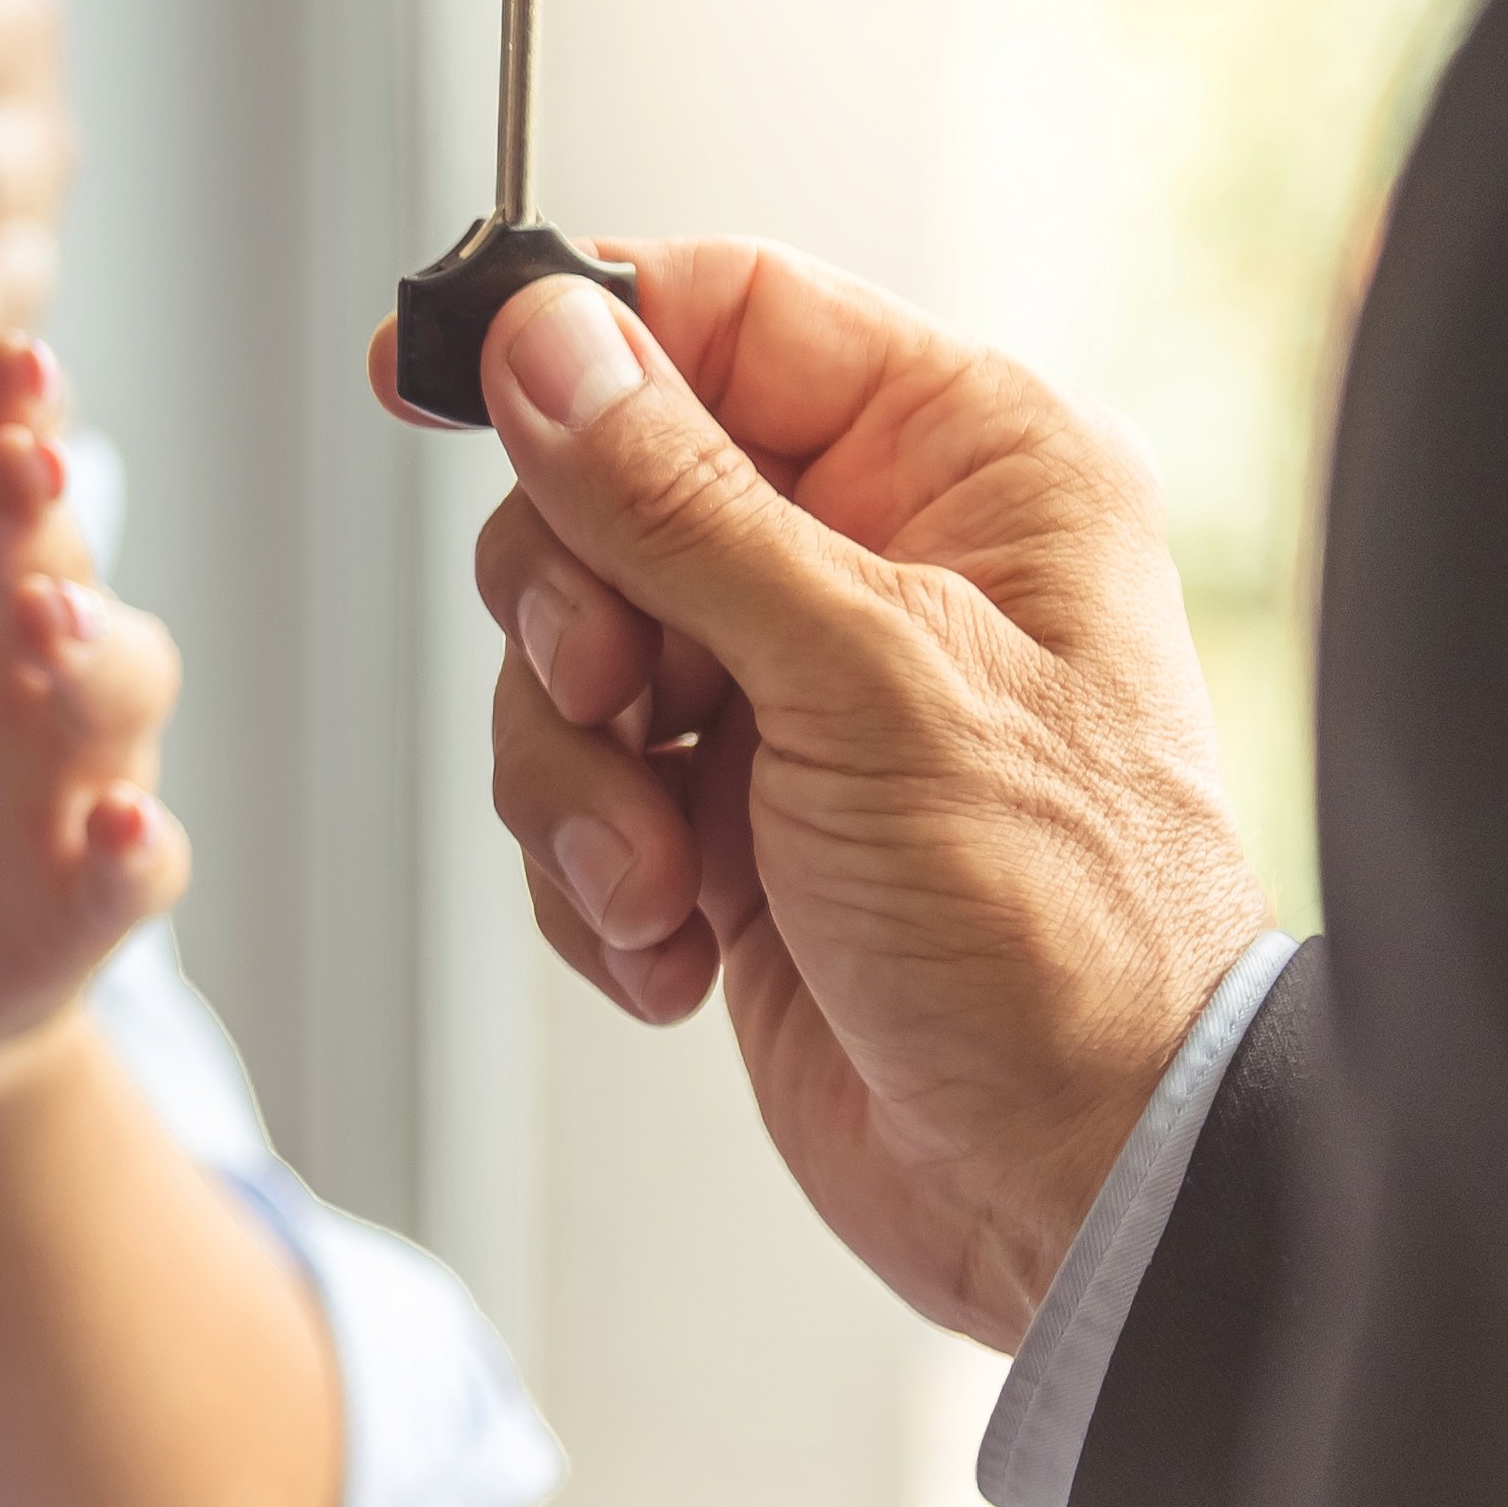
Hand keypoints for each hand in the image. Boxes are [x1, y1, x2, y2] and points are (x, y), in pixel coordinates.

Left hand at [0, 340, 185, 1123]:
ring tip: (48, 623)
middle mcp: (9, 646)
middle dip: (40, 508)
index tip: (9, 356)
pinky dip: (136, 851)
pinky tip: (123, 832)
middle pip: (50, 553)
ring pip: (120, 685)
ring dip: (98, 650)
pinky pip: (136, 868)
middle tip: (22, 457)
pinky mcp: (78, 899)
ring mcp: (62, 769)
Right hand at [367, 244, 1273, 1348]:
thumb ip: (678, 500)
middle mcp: (876, 560)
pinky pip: (574, 790)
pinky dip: (592, 876)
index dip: (570, 337)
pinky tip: (679, 944)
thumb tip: (548, 341)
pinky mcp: (729, 825)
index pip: (722, 317)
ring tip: (662, 875)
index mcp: (964, 465)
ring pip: (565, 653)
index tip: (429, 376)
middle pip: (603, 488)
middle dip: (573, 619)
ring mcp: (796, 698)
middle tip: (622, 700)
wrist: (1079, 1189)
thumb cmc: (1062, 930)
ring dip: (575, 779)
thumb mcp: (861, 676)